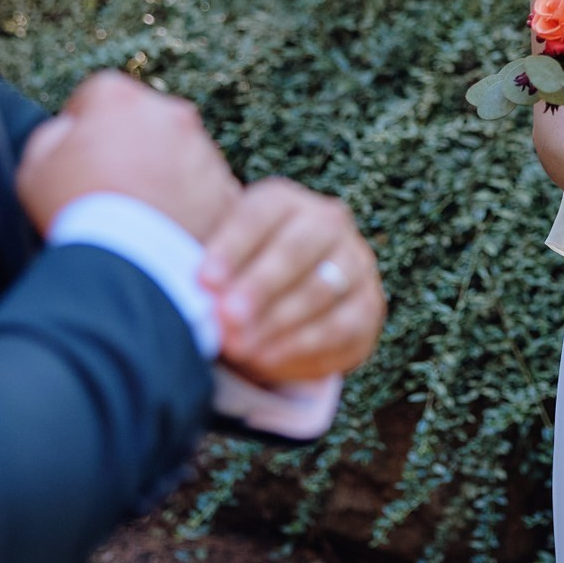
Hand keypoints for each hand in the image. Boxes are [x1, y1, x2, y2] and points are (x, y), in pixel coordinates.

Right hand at [15, 71, 240, 239]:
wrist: (131, 267)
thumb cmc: (77, 213)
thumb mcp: (35, 167)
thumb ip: (53, 135)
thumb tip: (70, 129)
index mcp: (120, 100)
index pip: (98, 97)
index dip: (84, 125)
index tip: (80, 155)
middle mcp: (170, 115)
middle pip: (146, 122)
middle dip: (130, 146)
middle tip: (112, 188)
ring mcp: (205, 153)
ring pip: (180, 155)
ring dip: (163, 174)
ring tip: (140, 216)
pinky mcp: (227, 191)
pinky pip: (205, 191)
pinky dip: (190, 205)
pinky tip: (166, 229)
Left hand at [200, 178, 384, 385]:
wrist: (289, 304)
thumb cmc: (242, 278)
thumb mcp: (222, 260)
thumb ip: (210, 270)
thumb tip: (194, 292)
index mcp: (284, 201)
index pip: (259, 215)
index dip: (232, 246)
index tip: (204, 280)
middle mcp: (327, 223)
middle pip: (297, 248)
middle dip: (260, 285)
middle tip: (227, 316)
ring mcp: (355, 262)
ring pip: (322, 288)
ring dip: (278, 321)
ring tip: (242, 346)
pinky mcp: (369, 305)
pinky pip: (341, 327)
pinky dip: (302, 347)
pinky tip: (269, 360)